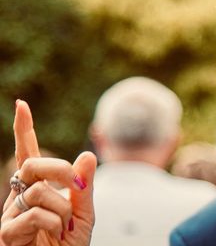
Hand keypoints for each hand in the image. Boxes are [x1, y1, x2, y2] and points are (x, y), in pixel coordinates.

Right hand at [0, 100, 95, 245]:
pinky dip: (54, 223)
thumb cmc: (69, 245)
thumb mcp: (84, 214)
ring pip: (38, 192)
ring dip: (63, 208)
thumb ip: (84, 187)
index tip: (21, 104)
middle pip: (31, 165)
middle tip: (75, 186)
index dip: (24, 129)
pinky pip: (34, 215)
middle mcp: (20, 197)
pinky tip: (55, 234)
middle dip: (58, 169)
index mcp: (38, 188)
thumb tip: (87, 154)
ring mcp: (11, 215)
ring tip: (64, 226)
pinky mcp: (7, 234)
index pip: (29, 154)